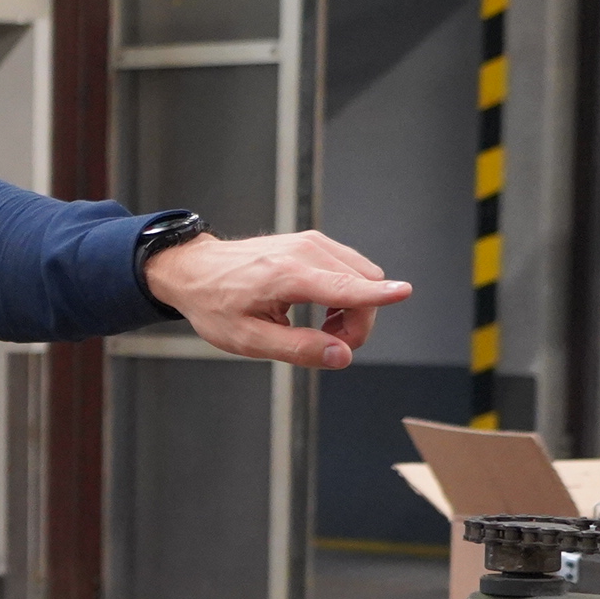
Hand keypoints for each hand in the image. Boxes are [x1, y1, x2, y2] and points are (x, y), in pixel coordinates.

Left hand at [143, 230, 410, 368]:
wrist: (194, 270)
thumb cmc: (215, 304)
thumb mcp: (248, 340)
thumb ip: (298, 349)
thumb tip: (341, 356)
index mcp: (286, 276)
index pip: (342, 287)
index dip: (376, 296)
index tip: (404, 292)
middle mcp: (304, 252)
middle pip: (364, 287)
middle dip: (358, 323)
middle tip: (326, 344)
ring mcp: (311, 243)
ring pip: (364, 277)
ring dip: (355, 309)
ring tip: (320, 328)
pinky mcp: (313, 242)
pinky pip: (351, 269)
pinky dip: (347, 293)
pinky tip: (321, 309)